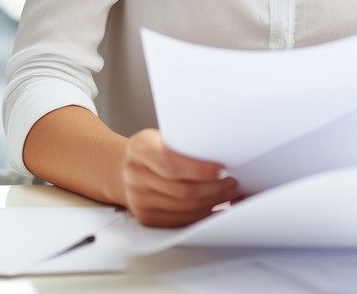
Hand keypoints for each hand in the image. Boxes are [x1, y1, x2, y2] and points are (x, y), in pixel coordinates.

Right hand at [120, 129, 239, 227]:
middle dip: (214, 188)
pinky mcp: (145, 217)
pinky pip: (179, 220)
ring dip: (212, 202)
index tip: (222, 168)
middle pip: (182, 190)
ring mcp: (138, 199)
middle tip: (232, 182)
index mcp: (140, 149)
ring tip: (228, 194)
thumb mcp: (161, 136)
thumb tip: (221, 153)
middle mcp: (135, 175)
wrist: (124, 169)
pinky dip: (200, 215)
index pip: (172, 164)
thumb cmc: (153, 149)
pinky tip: (213, 206)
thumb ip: (183, 144)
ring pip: (184, 207)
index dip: (200, 170)